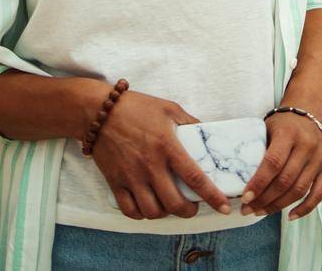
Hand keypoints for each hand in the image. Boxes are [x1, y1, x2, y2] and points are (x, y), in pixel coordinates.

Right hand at [89, 89, 233, 218]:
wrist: (98, 111)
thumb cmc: (136, 107)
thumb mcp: (169, 108)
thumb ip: (190, 122)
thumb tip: (206, 132)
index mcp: (167, 146)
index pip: (195, 178)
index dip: (213, 196)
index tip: (224, 207)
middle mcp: (150, 165)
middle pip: (174, 203)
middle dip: (188, 211)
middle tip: (192, 207)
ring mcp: (131, 176)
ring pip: (152, 211)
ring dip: (165, 214)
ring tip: (170, 206)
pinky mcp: (115, 182)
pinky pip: (130, 210)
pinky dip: (141, 214)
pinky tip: (148, 206)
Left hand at [240, 106, 321, 220]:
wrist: (312, 112)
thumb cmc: (283, 124)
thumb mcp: (267, 128)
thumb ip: (258, 150)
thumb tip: (238, 179)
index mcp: (288, 134)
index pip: (273, 163)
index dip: (258, 183)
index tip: (245, 198)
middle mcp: (307, 146)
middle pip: (285, 180)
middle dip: (264, 199)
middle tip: (247, 209)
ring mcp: (319, 158)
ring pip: (299, 190)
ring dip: (278, 205)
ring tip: (260, 212)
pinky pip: (318, 194)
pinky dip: (305, 208)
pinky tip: (289, 216)